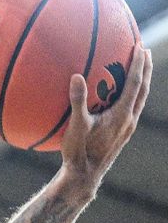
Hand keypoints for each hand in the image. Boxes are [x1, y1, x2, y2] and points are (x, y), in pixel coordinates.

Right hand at [61, 44, 152, 184]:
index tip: (139, 47)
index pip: (134, 83)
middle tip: (145, 52)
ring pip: (140, 100)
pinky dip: (132, 96)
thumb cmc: (78, 152)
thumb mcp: (76, 126)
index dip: (138, 64)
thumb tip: (77, 76)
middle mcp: (129, 120)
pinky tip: (122, 96)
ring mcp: (127, 128)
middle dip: (146, 69)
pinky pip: (132, 109)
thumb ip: (78, 100)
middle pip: (143, 89)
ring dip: (142, 82)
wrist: (85, 176)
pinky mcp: (122, 135)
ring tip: (139, 70)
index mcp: (121, 115)